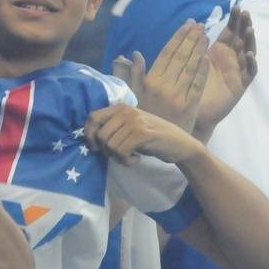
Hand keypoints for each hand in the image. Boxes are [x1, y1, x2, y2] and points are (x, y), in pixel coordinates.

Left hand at [83, 104, 202, 165]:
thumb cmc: (152, 138)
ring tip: (129, 157)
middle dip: (105, 151)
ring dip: (117, 157)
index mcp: (120, 107)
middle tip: (119, 154)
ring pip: (109, 145)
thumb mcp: (129, 128)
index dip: (89, 134)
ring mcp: (134, 121)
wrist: (179, 144)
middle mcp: (125, 110)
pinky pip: (121, 151)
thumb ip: (112, 128)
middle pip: (100, 135)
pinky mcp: (142, 133)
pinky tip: (136, 159)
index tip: (96, 148)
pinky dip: (126, 161)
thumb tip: (89, 140)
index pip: (92, 117)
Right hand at [116, 21, 208, 132]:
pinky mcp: (190, 107)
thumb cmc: (142, 116)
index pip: (166, 54)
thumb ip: (134, 74)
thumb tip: (135, 54)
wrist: (155, 143)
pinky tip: (207, 59)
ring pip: (189, 68)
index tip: (187, 25)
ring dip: (198, 50)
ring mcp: (178, 96)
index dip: (178, 38)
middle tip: (200, 26)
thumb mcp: (133, 95)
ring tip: (206, 36)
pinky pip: (197, 86)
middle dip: (191, 40)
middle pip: (180, 57)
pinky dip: (202, 72)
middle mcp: (164, 86)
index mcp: (150, 81)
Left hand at [196, 7, 256, 133]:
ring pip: (248, 52)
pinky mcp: (240, 85)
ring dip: (250, 41)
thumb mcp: (192, 59)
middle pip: (242, 38)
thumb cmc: (193, 84)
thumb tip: (191, 20)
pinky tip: (249, 55)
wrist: (194, 110)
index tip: (236, 6)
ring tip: (249, 30)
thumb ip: (194, 42)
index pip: (230, 31)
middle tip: (245, 13)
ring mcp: (238, 71)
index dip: (234, 19)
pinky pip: (249, 73)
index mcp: (220, 50)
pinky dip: (251, 64)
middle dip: (244, 25)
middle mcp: (231, 59)